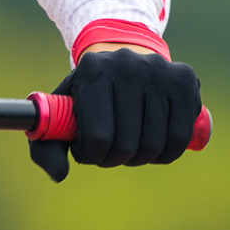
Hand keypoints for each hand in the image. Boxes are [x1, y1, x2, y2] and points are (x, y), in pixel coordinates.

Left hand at [27, 45, 201, 181]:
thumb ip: (45, 145)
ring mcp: (159, 71)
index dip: (91, 155)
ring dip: (140, 157)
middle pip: (126, 145)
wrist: (121, 55)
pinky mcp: (184, 80)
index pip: (97, 137)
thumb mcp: (60, 112)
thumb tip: (59, 174)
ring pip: (155, 145)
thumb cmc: (87, 93)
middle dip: (115, 158)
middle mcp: (127, 65)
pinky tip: (152, 142)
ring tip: (129, 143)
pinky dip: (166, 153)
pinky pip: (180, 138)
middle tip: (109, 149)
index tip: (88, 150)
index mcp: (92, 71)